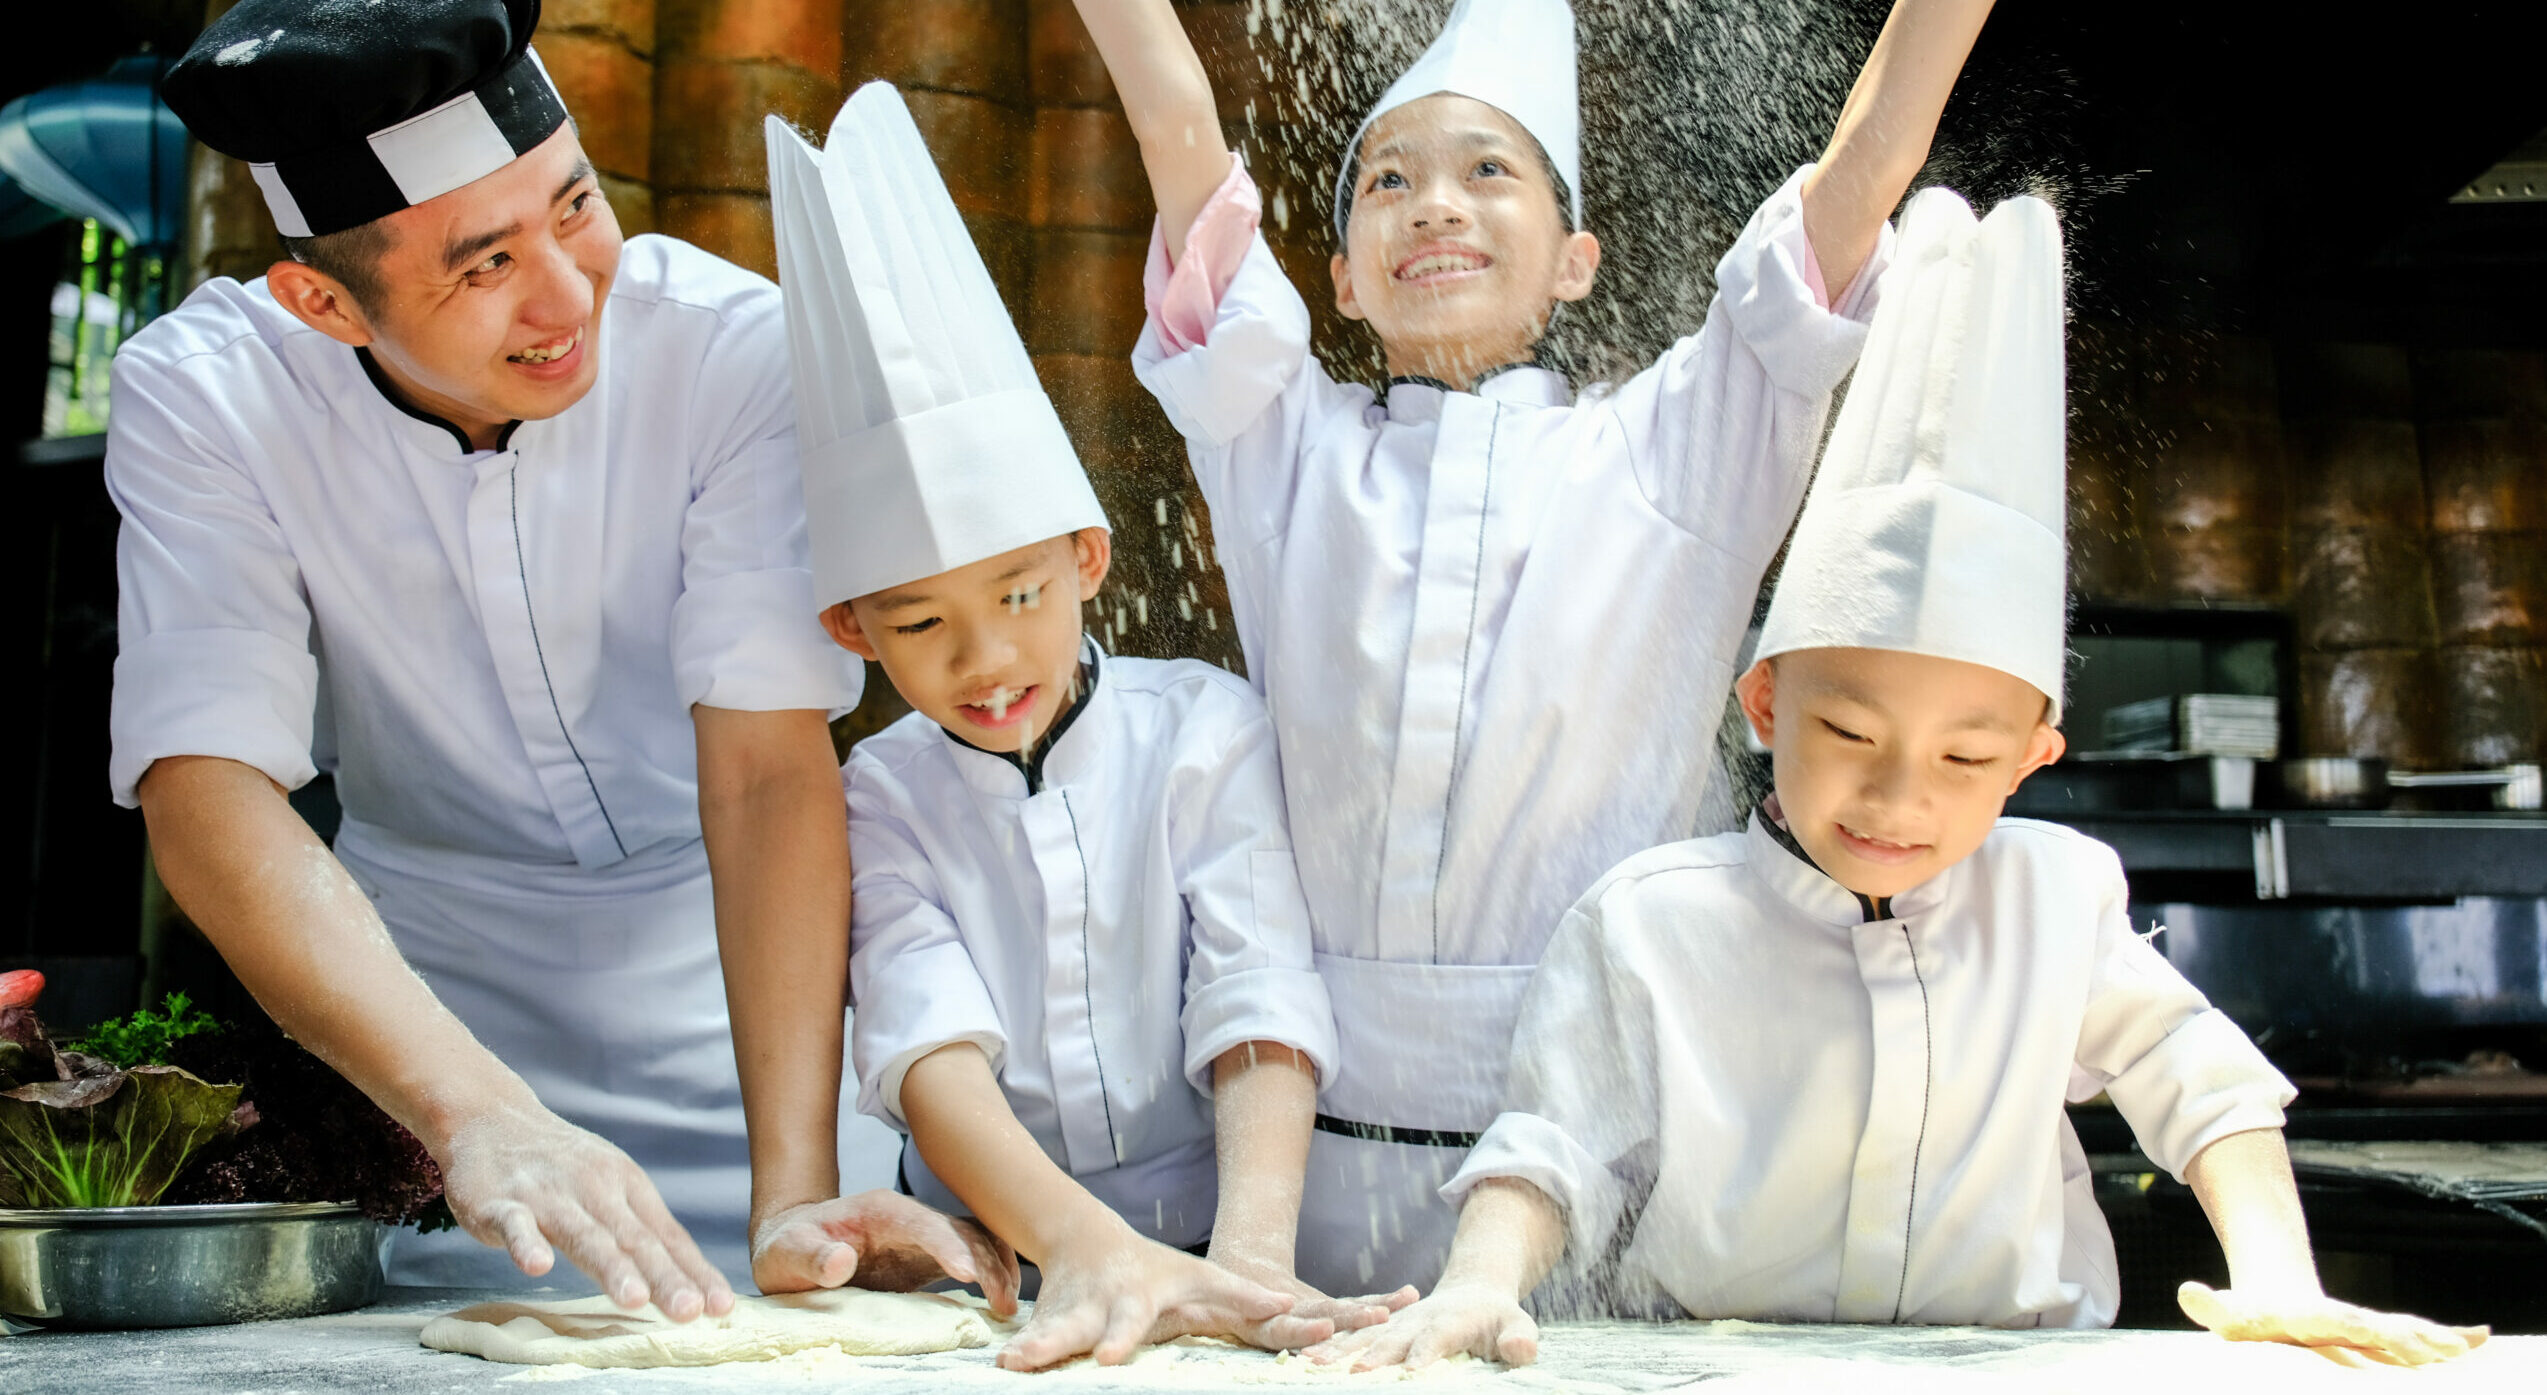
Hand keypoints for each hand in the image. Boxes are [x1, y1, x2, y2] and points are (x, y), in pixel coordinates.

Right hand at [439, 1103, 733, 1320]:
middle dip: (665, 1278)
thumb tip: (692, 1282)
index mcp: (627, 1188)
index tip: (722, 1308)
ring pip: (584, 1235)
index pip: (668, 1237)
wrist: (493, 1119)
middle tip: (689, 1312)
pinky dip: (526, 1244)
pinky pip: (514, 1225)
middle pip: (635, 1240)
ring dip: (611, 1267)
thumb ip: (642, 1234)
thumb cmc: (564, 1167)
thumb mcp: (612, 1189)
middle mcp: (595, 1190)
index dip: (694, 1273)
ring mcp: (548, 1196)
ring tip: (635, 1299)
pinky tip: (537, 1266)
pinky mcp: (500, 1203)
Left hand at [751, 1191, 1019, 1314]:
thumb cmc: (788, 1248)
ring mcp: (923, 1237)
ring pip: (975, 1242)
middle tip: (1004, 1303)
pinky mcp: (928, 1258)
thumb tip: (841, 1261)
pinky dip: (992, 1275)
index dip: (946, 1246)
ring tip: (1010, 1307)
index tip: (968, 1274)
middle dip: (986, 1263)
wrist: (795, 1245)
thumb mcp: (787, 1253)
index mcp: (880, 1210)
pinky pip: (971, 1259)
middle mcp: (910, 1218)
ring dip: (997, 1268)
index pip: (923, 1223)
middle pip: (960, 1231)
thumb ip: (811, 1256)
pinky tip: (1003, 1301)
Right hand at [999, 1220, 1324, 1369]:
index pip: (1131, 1320)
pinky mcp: (1044, 1323)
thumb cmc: (1153, 1268)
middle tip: (1064, 1360)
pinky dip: (1018, 1353)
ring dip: (1033, 1349)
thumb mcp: (1197, 1276)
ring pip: (1050, 1333)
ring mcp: (1068, 1313)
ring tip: (1011, 1364)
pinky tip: (1001, 1368)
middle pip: (1083, 1326)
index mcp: (1135, 1297)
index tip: (1109, 1358)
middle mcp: (1098, 1305)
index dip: (1121, 1337)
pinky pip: (1029, 1341)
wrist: (1085, 1239)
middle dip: (1068, 1344)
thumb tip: (1288, 1307)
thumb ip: (1239, 1294)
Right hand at [1208, 1249, 1413, 1332]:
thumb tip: (1251, 1305)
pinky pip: (1349, 1309)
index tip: (1326, 1328)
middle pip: (1322, 1323)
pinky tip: (1408, 1294)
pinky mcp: (1319, 1314)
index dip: (1304, 1332)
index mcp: (1261, 1322)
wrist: (1226, 1287)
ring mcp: (1306, 1321)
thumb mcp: (1214, 1294)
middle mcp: (1288, 1323)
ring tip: (1403, 1301)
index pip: (1282, 1330)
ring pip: (1342, 1317)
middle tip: (1381, 1318)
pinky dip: (1376, 1301)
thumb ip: (1232, 1303)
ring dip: (1373, 1310)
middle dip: (1353, 1321)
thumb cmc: (1217, 1291)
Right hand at [1306, 1281, 1537, 1371]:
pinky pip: (1353, 1337)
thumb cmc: (1498, 1319)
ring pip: (1365, 1335)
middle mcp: (1417, 1318)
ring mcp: (1396, 1321)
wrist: (1473, 1292)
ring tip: (1314, 1363)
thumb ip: (1520, 1339)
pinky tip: (1307, 1358)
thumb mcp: (1517, 1325)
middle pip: (1393, 1337)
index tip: (1410, 1373)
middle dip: (1373, 1356)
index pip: (1436, 1338)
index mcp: (1451, 1318)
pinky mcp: (1382, 1328)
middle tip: (1356, 1375)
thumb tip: (1522, 1350)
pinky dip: (1330, 1346)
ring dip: (1340, 1349)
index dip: (1423, 1354)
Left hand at [2179, 1281, 2488, 1366]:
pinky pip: (2415, 1340)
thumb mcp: (2226, 1314)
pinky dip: (2446, 1339)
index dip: (2356, 1324)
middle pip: (2382, 1328)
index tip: (2375, 1328)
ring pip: (2405, 1334)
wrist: (2275, 1295)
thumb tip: (2187, 1291)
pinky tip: (2476, 1339)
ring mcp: (2364, 1331)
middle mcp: (2346, 1322)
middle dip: (2408, 1337)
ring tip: (2467, 1344)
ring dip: (2435, 1340)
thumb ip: (2210, 1306)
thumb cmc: (2249, 1314)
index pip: (2339, 1320)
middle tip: (2438, 1346)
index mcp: (2313, 1316)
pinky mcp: (2377, 1340)